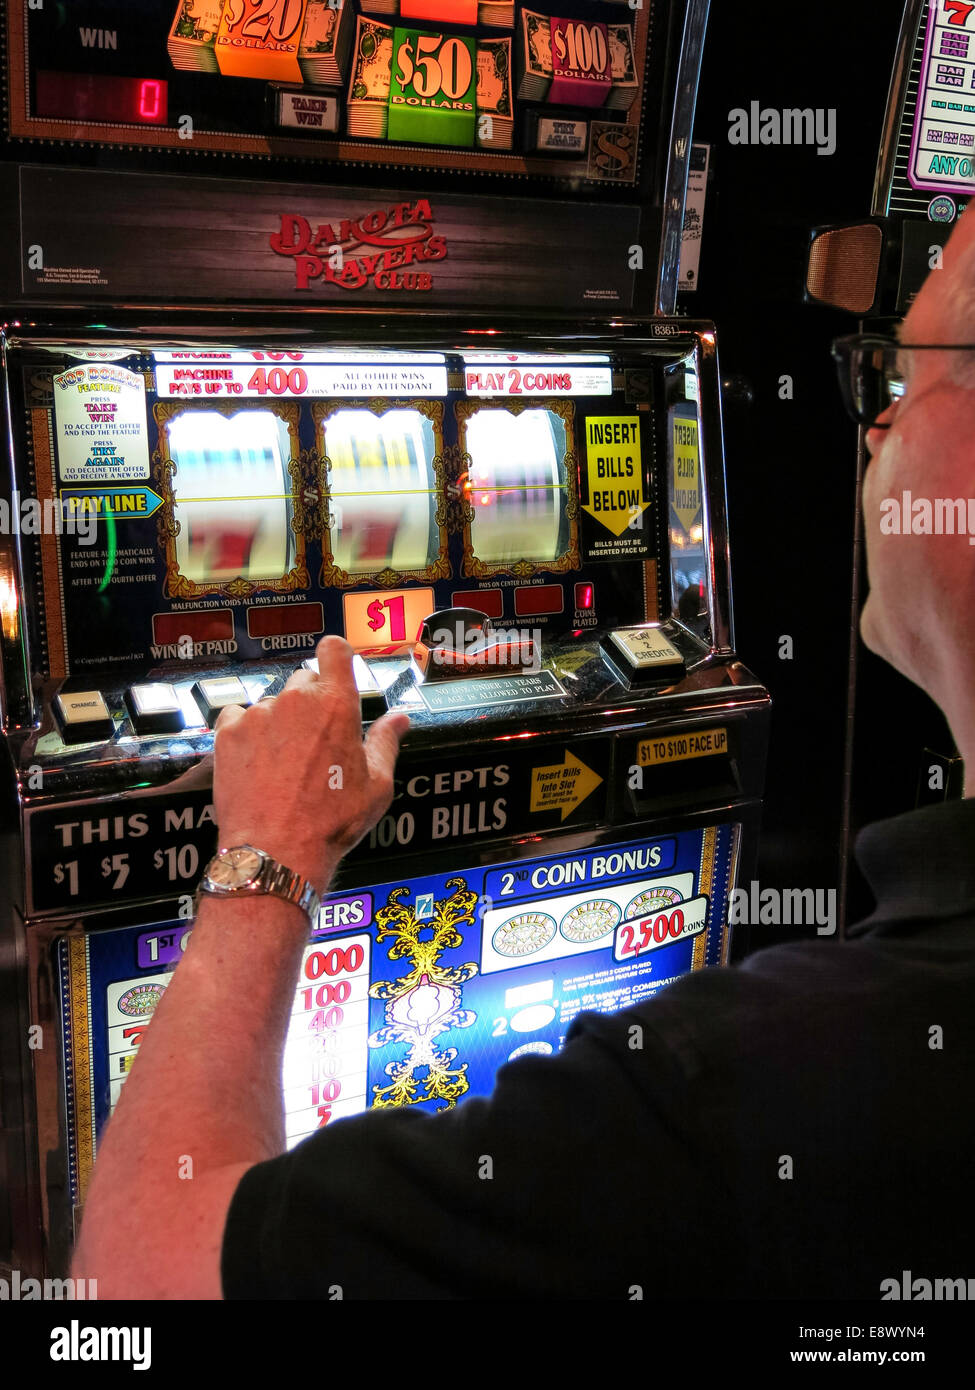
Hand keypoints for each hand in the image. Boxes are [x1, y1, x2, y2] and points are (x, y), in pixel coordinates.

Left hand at [212, 637, 409, 892]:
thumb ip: (386, 742)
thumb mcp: (376, 785)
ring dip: (278, 722)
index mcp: (337, 705)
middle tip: (314, 741)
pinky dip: (247, 733)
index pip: (334, 650)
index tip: (335, 667)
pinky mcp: (228, 733)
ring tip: (284, 763)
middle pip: (303, 680)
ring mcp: (258, 715)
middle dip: (310, 703)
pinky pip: (238, 717)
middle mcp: (295, 701)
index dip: (335, 656)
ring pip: (271, 703)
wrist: (276, 851)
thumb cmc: (329, 823)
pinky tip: (258, 762)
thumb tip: (399, 720)